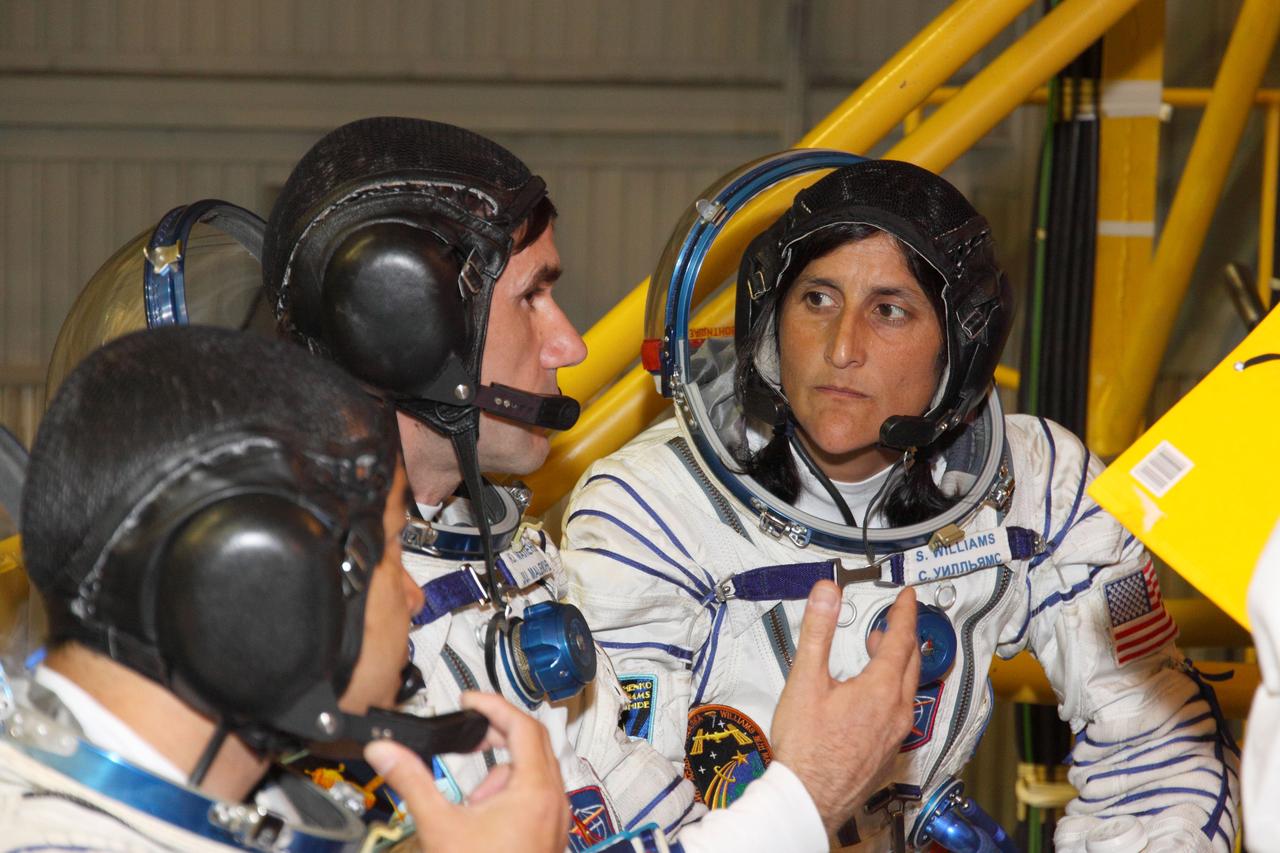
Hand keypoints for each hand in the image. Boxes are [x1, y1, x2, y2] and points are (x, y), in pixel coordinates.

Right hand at [364, 691, 569, 852]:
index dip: (493, 705)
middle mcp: (555, 800)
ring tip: (471, 804)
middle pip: (531, 744)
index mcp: (535, 789)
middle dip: (495, 739)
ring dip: (499, 776)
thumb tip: (385, 751)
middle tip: (468, 739)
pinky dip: (508, 796)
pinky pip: (533, 798)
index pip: (522, 725)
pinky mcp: (550, 835)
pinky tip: (482, 822)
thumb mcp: (440, 825)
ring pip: (531, 773)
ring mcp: (556, 819)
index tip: (470, 700)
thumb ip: (412, 781)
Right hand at [771, 582, 919, 834]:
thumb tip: (827, 593)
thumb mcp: (805, 679)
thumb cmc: (805, 747)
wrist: (808, 799)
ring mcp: (895, 735)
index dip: (905, 613)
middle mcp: (896, 712)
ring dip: (897, 664)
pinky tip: (871, 696)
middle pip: (910, 664)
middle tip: (897, 619)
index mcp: (881, 689)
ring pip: (906, 689)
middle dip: (904, 636)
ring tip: (879, 651)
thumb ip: (818, 631)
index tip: (907, 597)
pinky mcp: (887, 753)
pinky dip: (892, 691)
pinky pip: (900, 713)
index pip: (901, 639)